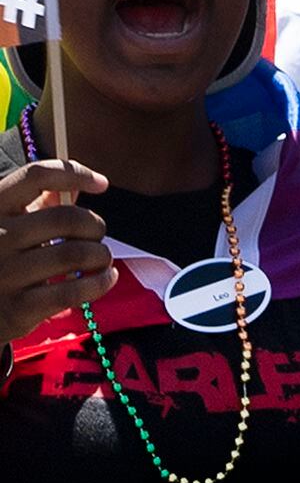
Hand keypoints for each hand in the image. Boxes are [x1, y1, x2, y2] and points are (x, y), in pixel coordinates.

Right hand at [0, 159, 113, 342]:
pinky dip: (99, 283)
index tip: (102, 184)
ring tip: (100, 259)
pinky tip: (105, 278)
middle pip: (67, 218)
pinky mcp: (17, 309)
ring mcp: (4, 274)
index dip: (74, 173)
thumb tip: (76, 185)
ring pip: (75, 254)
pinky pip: (73, 291)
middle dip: (95, 225)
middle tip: (97, 235)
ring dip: (100, 255)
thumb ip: (36, 205)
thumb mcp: (5, 227)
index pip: (35, 176)